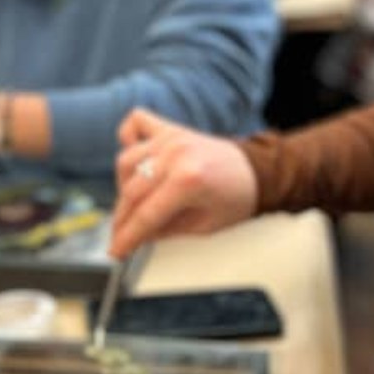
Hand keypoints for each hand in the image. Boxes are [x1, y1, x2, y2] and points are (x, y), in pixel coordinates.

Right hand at [110, 109, 257, 257]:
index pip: (146, 215)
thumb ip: (166, 231)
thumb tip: (137, 237)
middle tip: (120, 236)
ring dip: (123, 187)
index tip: (116, 250)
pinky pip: (136, 123)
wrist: (257, 172)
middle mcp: (176, 155)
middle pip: (132, 192)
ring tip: (133, 204)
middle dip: (122, 220)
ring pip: (127, 163)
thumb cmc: (236, 198)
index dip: (127, 237)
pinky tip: (132, 154)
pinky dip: (127, 136)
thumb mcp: (204, 226)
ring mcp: (171, 139)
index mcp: (188, 180)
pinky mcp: (170, 129)